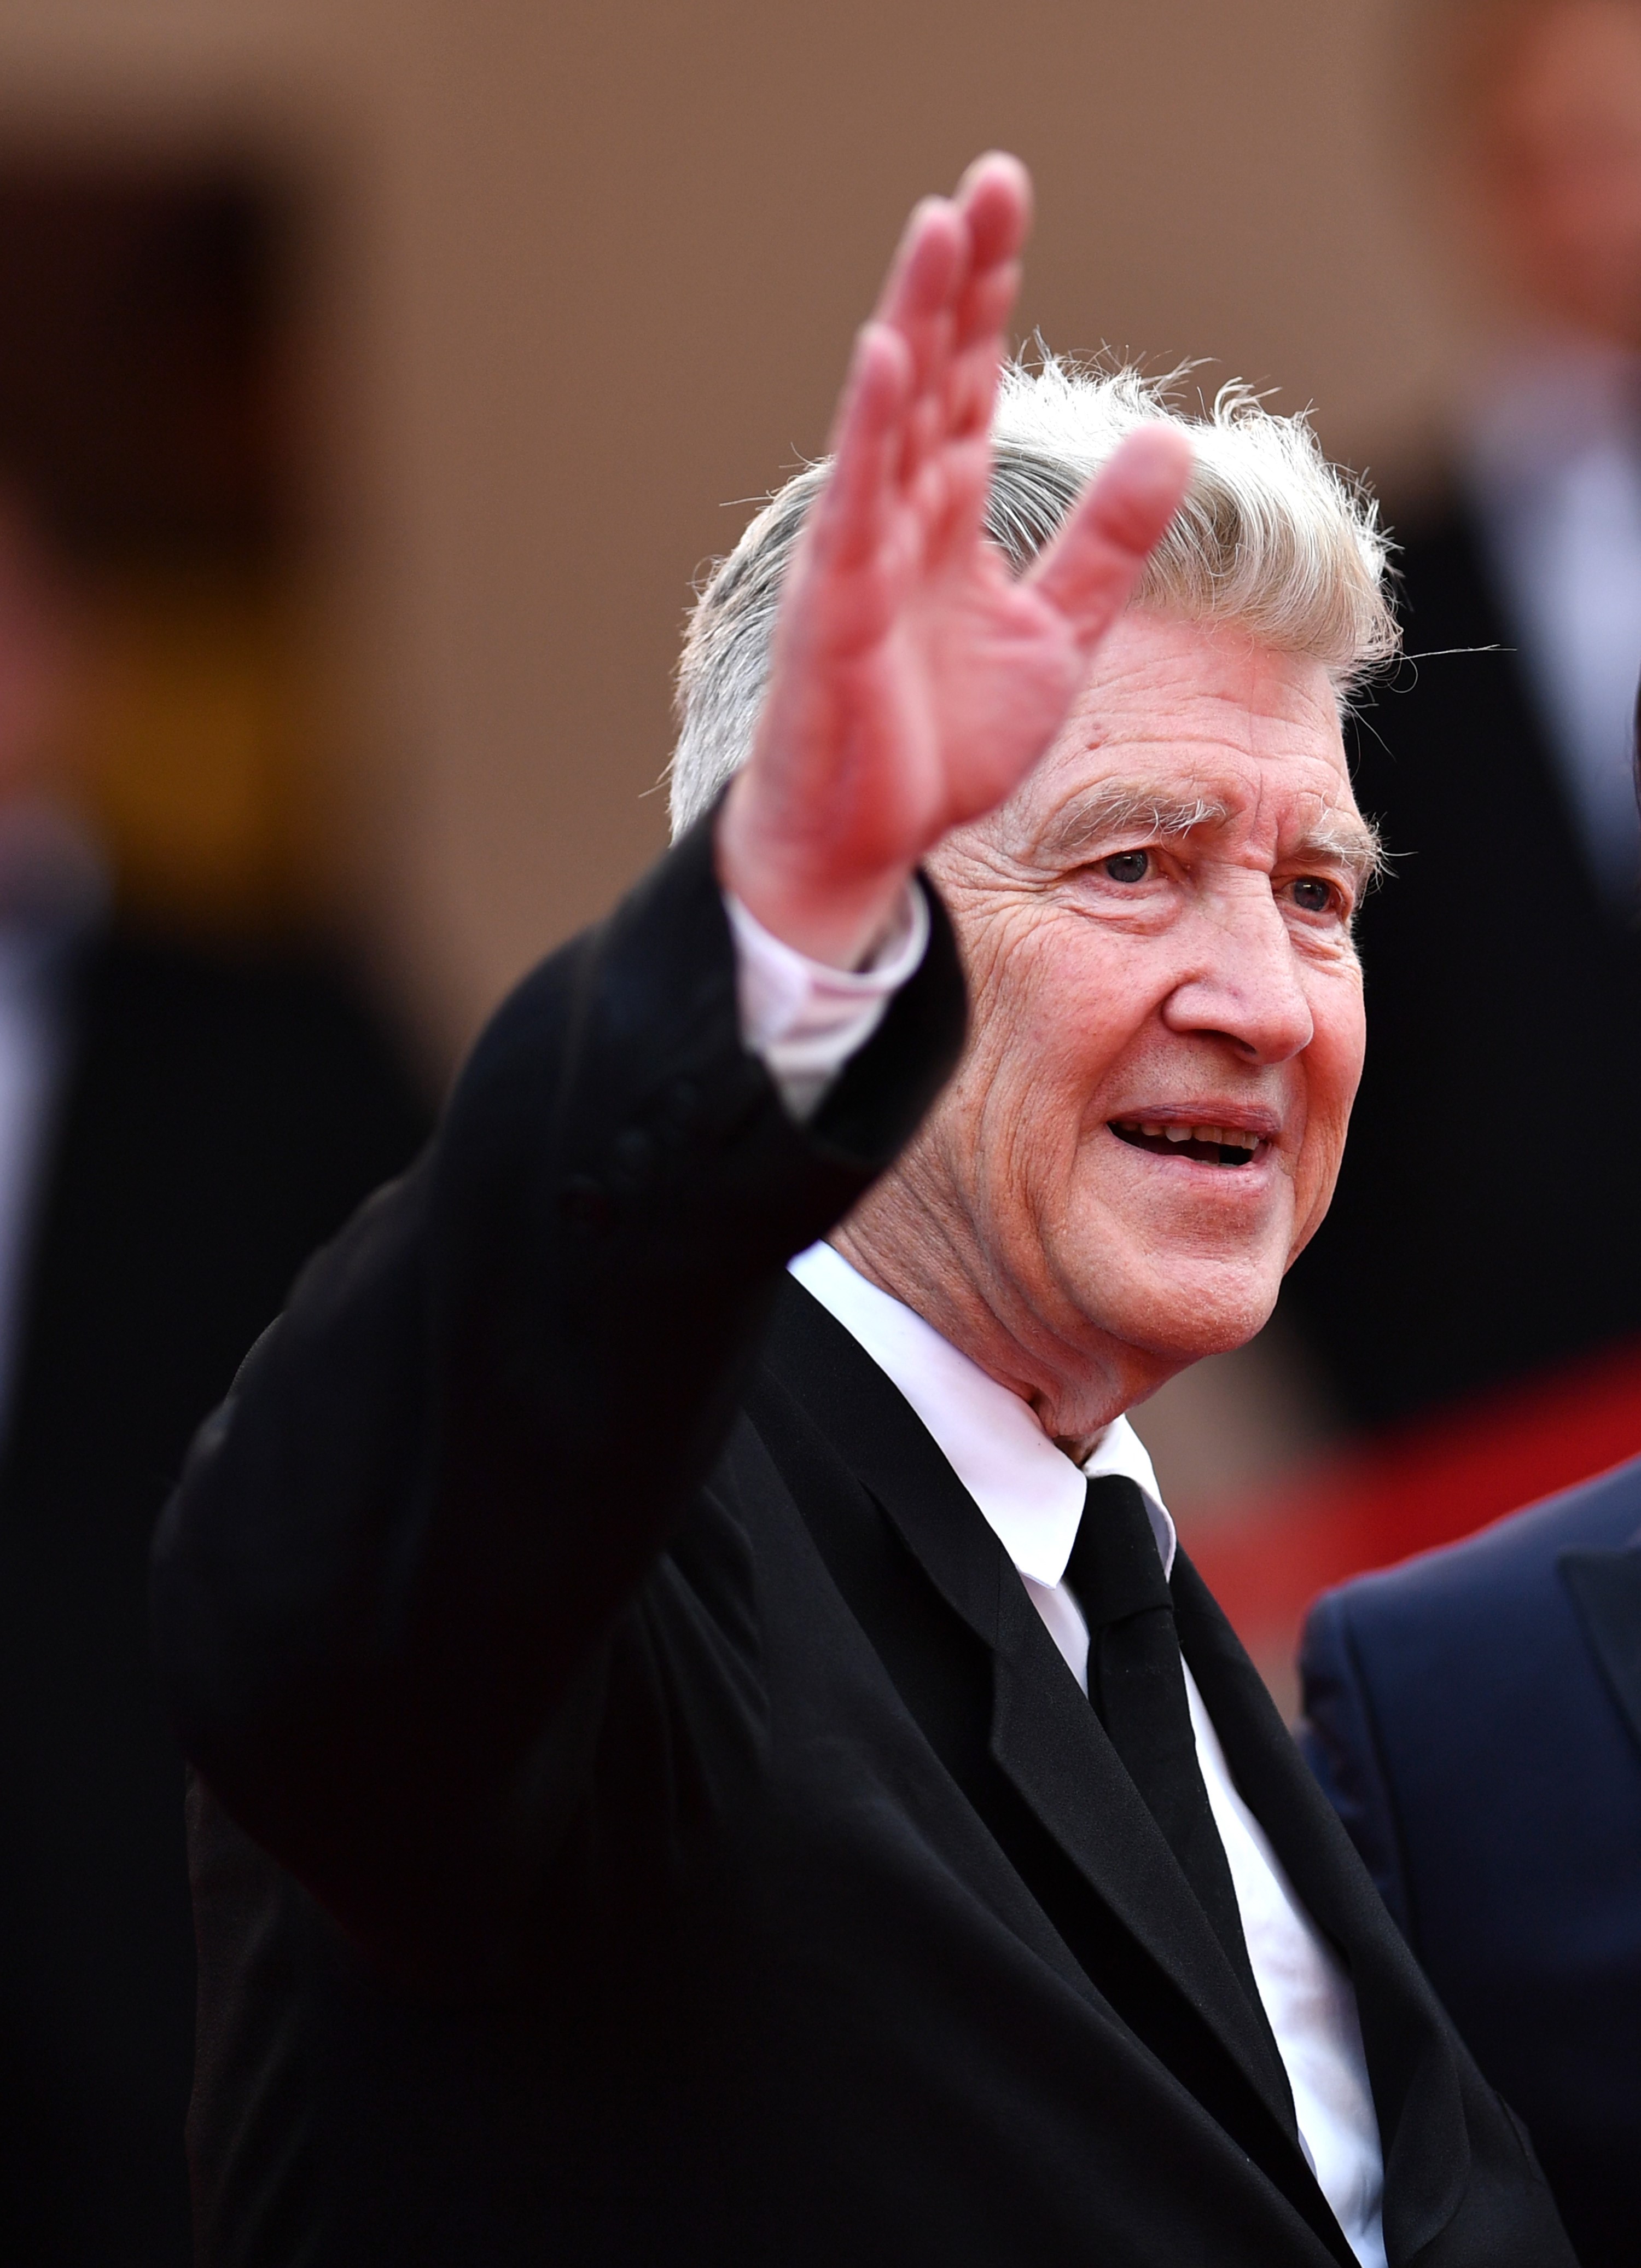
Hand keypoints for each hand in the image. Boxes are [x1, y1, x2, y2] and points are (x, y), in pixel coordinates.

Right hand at [716, 152, 1193, 971]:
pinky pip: (854, 508)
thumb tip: (1169, 440)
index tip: (1011, 208)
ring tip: (937, 231)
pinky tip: (885, 359)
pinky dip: (869, 434)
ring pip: (890, 421)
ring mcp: (861, 558)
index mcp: (947, 523)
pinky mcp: (836, 609)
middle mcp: (900, 522)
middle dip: (958, 281)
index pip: (972, 387)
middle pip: (933, 377)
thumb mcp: (1055, 636)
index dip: (992, 300)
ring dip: (912, 325)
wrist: (868, 843)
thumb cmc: (939, 744)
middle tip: (987, 185)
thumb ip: (1106, 545)